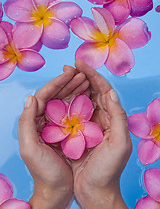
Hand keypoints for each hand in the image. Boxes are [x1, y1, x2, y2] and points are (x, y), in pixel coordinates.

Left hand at [18, 67, 89, 208]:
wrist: (56, 189)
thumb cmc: (43, 172)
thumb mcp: (30, 148)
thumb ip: (25, 122)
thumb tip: (30, 97)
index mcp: (33, 121)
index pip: (43, 95)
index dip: (56, 82)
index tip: (70, 72)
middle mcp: (44, 119)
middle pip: (55, 95)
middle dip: (68, 82)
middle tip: (81, 72)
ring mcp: (56, 124)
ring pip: (65, 101)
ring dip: (75, 89)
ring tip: (86, 79)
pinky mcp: (67, 130)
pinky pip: (73, 111)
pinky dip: (80, 101)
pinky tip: (88, 95)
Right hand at [71, 60, 131, 208]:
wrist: (96, 191)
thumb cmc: (109, 170)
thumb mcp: (119, 143)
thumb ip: (118, 116)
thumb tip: (110, 91)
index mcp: (112, 118)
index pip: (104, 90)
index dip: (93, 75)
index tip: (79, 63)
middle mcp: (101, 118)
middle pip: (91, 92)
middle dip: (81, 77)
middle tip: (68, 66)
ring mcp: (88, 124)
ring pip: (80, 100)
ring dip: (72, 87)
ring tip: (63, 76)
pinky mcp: (77, 132)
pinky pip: (70, 113)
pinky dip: (65, 102)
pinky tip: (57, 96)